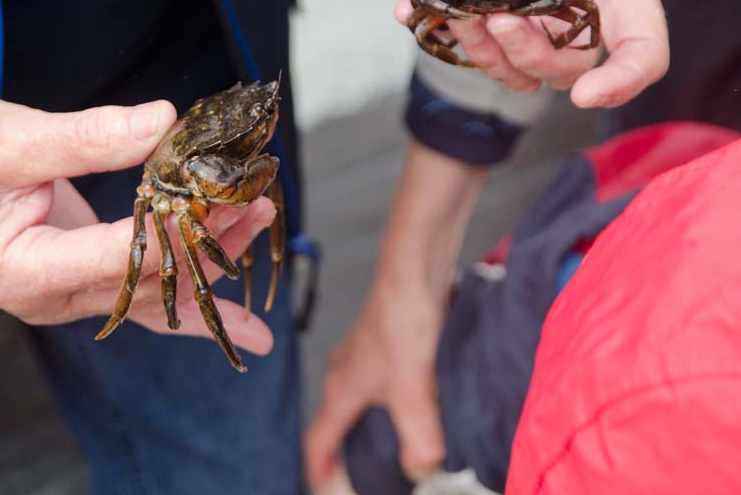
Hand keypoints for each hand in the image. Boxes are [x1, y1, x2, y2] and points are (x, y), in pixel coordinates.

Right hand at [0, 63, 275, 352]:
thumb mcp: (16, 136)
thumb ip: (87, 136)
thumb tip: (165, 121)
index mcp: (23, 272)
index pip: (117, 256)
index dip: (174, 228)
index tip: (222, 197)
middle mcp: (49, 298)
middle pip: (146, 278)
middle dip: (207, 244)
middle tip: (258, 205)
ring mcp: (70, 297)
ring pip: (156, 292)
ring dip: (212, 268)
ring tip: (262, 237)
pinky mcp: (88, 282)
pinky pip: (149, 300)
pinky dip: (196, 306)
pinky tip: (244, 331)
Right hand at [305, 144, 486, 488]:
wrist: (413, 269)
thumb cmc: (401, 317)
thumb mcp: (411, 385)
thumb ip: (418, 433)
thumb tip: (422, 468)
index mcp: (340, 390)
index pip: (318, 442)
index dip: (319, 472)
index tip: (326, 492)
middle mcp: (344, 375)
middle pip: (332, 425)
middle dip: (340, 455)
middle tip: (357, 480)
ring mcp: (363, 358)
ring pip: (356, 405)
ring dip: (364, 430)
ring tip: (386, 451)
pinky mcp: (385, 345)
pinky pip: (378, 387)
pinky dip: (387, 407)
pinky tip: (416, 407)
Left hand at [398, 0, 667, 106]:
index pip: (641, 46)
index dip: (624, 80)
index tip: (587, 95)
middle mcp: (578, 2)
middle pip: (569, 67)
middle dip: (531, 57)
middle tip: (498, 18)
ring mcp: (532, 12)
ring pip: (519, 70)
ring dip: (486, 56)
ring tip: (461, 14)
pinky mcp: (488, 8)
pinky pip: (473, 47)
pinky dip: (441, 38)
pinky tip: (410, 10)